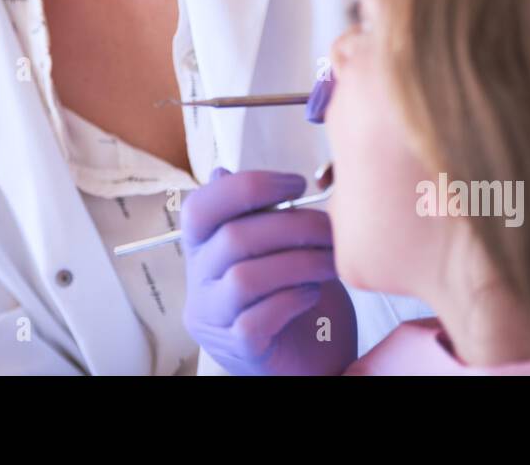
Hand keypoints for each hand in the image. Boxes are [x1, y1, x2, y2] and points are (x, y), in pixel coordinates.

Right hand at [181, 167, 356, 374]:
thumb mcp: (277, 247)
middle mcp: (199, 282)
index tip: (296, 184)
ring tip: (330, 262)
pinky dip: (292, 300)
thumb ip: (255, 214)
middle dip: (292, 225)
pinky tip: (312, 294)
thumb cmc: (296, 298)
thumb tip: (223, 171)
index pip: (200, 207)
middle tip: (330, 228)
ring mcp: (214, 318)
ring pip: (245, 278)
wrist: (313, 359)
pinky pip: (257, 319)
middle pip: (232, 238)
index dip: (248, 186)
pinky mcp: (239, 348)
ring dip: (299, 263)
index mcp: (203, 248)